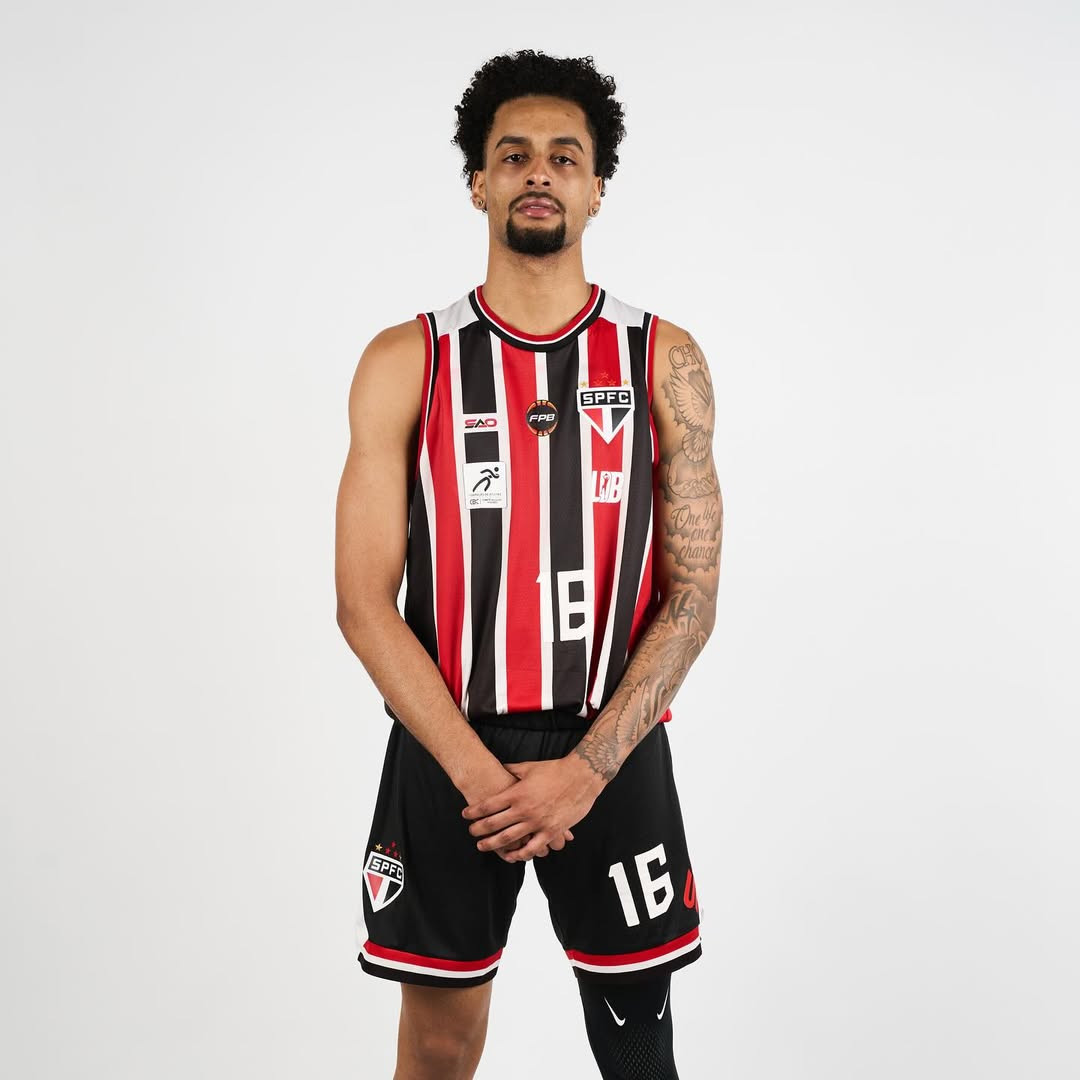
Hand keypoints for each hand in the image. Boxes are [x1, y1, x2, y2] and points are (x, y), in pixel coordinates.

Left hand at [461, 756, 602, 862]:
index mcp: (517, 793)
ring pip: (509, 839)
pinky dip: (520, 854)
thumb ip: (512, 770)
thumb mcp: (529, 767)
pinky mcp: (550, 831)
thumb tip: (500, 768)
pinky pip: (532, 848)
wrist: (581, 776)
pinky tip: (512, 856)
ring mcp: (537, 822)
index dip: (474, 812)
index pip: (488, 805)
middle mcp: (524, 809)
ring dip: (493, 844)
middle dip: (478, 830)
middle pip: (493, 824)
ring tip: (482, 846)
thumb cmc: (555, 770)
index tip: (465, 815)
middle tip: (471, 832)